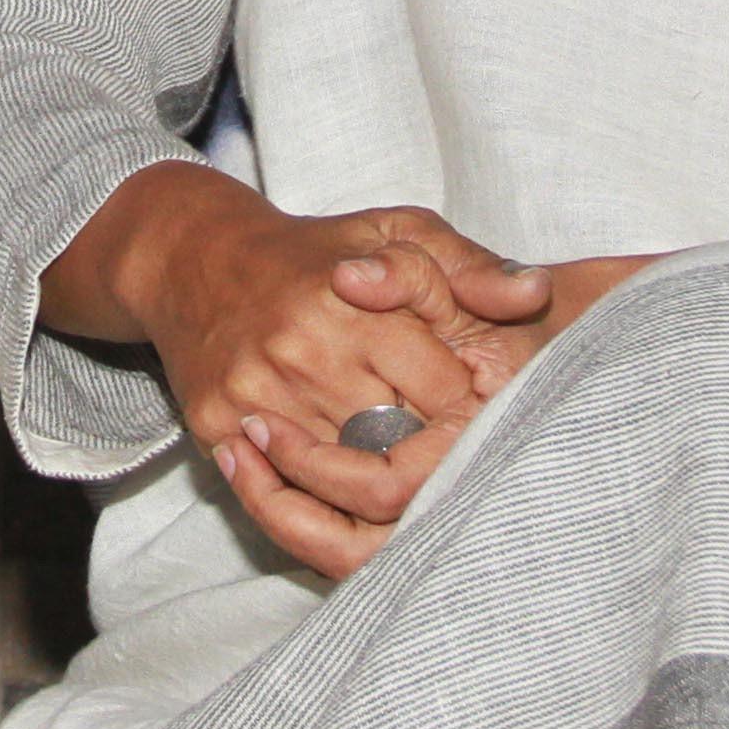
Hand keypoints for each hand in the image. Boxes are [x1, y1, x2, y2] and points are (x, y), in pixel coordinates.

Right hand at [54, 167, 534, 552]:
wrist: (193, 258)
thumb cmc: (312, 250)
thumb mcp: (399, 231)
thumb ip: (471, 266)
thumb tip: (535, 295)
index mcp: (354, 302)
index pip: (448, 396)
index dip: (477, 413)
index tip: (479, 408)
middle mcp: (303, 352)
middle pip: (404, 450)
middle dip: (437, 458)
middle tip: (449, 449)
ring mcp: (258, 397)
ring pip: (351, 484)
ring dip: (387, 483)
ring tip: (402, 461)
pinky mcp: (219, 429)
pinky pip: (289, 494)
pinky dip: (326, 497)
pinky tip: (347, 479)